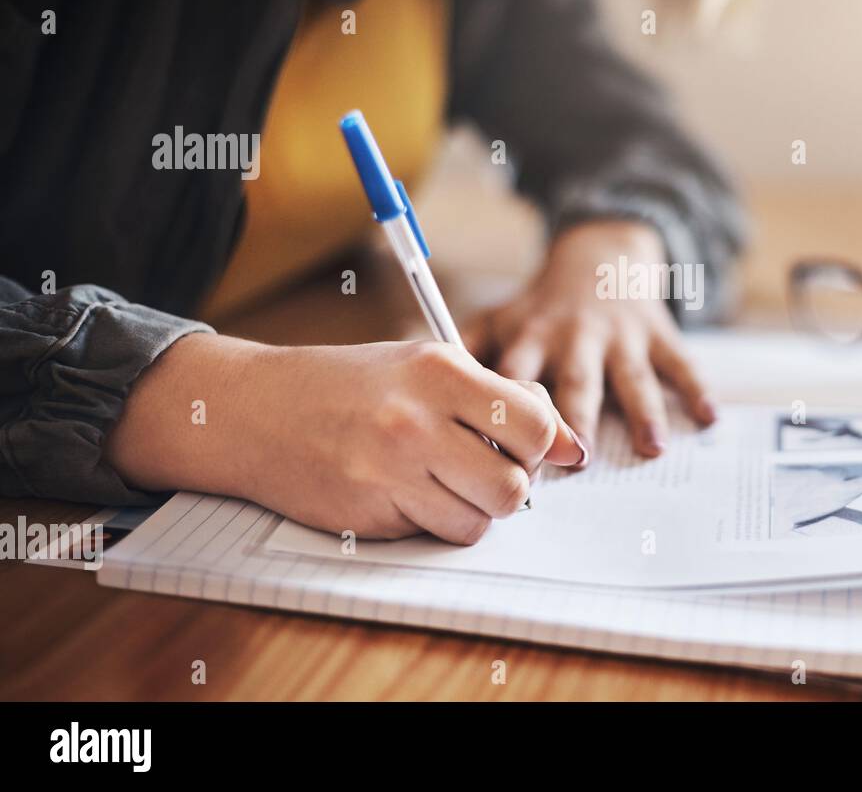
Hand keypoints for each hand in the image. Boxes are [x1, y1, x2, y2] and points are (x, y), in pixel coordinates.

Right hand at [105, 334, 583, 542]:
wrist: (257, 410)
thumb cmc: (351, 384)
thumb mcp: (426, 365)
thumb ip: (497, 396)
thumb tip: (568, 443)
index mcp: (441, 369)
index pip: (535, 423)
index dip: (545, 444)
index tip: (539, 449)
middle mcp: (418, 418)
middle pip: (516, 483)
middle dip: (511, 483)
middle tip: (484, 467)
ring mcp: (390, 469)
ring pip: (482, 519)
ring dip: (476, 508)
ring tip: (445, 480)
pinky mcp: (370, 511)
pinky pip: (439, 533)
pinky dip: (438, 522)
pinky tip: (409, 493)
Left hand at [463, 220, 716, 458]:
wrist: (600, 254)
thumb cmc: (541, 304)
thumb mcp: (498, 318)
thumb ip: (461, 351)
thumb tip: (404, 376)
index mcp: (531, 339)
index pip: (516, 379)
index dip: (509, 413)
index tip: (504, 455)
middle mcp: (574, 338)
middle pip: (574, 381)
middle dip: (576, 416)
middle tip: (577, 457)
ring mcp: (620, 337)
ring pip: (631, 377)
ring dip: (642, 410)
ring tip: (651, 445)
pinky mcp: (657, 334)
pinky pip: (680, 362)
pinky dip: (696, 388)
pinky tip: (708, 416)